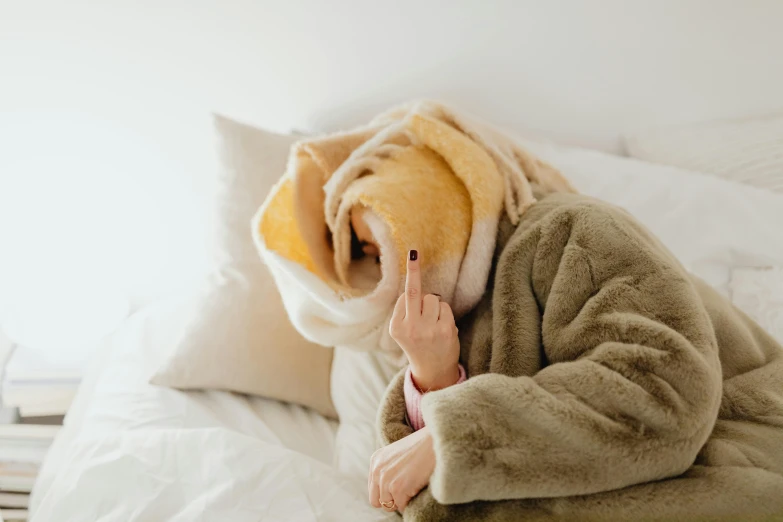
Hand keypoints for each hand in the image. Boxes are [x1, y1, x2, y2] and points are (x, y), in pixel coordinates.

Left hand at [369, 426, 434, 511]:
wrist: (437, 440)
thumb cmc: (422, 448)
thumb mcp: (397, 455)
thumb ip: (387, 470)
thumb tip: (386, 493)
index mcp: (376, 460)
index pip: (373, 492)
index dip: (387, 494)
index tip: (400, 489)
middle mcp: (377, 470)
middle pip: (377, 502)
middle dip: (391, 501)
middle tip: (407, 491)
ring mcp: (386, 479)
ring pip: (389, 506)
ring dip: (402, 501)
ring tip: (413, 486)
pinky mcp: (397, 488)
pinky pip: (402, 507)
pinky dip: (411, 502)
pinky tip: (418, 487)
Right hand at [389, 250, 460, 390]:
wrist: (433, 370)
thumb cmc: (418, 344)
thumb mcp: (404, 330)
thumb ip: (406, 310)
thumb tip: (412, 281)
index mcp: (396, 327)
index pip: (404, 297)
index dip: (411, 293)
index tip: (411, 260)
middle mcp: (410, 328)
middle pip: (415, 292)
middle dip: (413, 270)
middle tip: (413, 252)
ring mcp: (428, 330)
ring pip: (433, 298)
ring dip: (435, 305)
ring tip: (433, 322)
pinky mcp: (445, 330)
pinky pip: (445, 307)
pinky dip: (445, 312)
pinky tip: (442, 327)